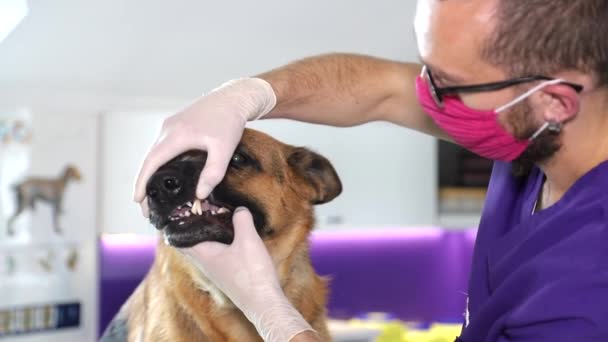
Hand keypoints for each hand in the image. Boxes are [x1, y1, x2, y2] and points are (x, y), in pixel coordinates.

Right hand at [133, 78, 275, 214]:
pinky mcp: (175, 125)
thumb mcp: (224, 150)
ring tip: (152, 194)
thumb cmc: (229, 121)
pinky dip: (158, 162)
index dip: (142, 182)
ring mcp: (170, 126)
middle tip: (145, 206)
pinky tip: (164, 175)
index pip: (152, 162)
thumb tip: (200, 194)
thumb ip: (213, 173)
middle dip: (144, 183)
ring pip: (154, 152)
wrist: (232, 98)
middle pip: (149, 159)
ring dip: (150, 172)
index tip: (137, 199)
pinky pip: (161, 146)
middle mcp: (168, 129)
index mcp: (177, 135)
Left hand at [183, 208, 315, 341]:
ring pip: (203, 249)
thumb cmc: (252, 274)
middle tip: (197, 211)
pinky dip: (218, 244)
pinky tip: (231, 238)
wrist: (263, 302)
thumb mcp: (248, 240)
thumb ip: (242, 220)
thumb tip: (239, 209)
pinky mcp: (227, 275)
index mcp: (203, 254)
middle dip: (191, 227)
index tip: (179, 209)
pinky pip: (216, 255)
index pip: (179, 238)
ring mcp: (216, 271)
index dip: (177, 223)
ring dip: (205, 235)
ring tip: (214, 219)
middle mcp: (205, 264)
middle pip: (190, 243)